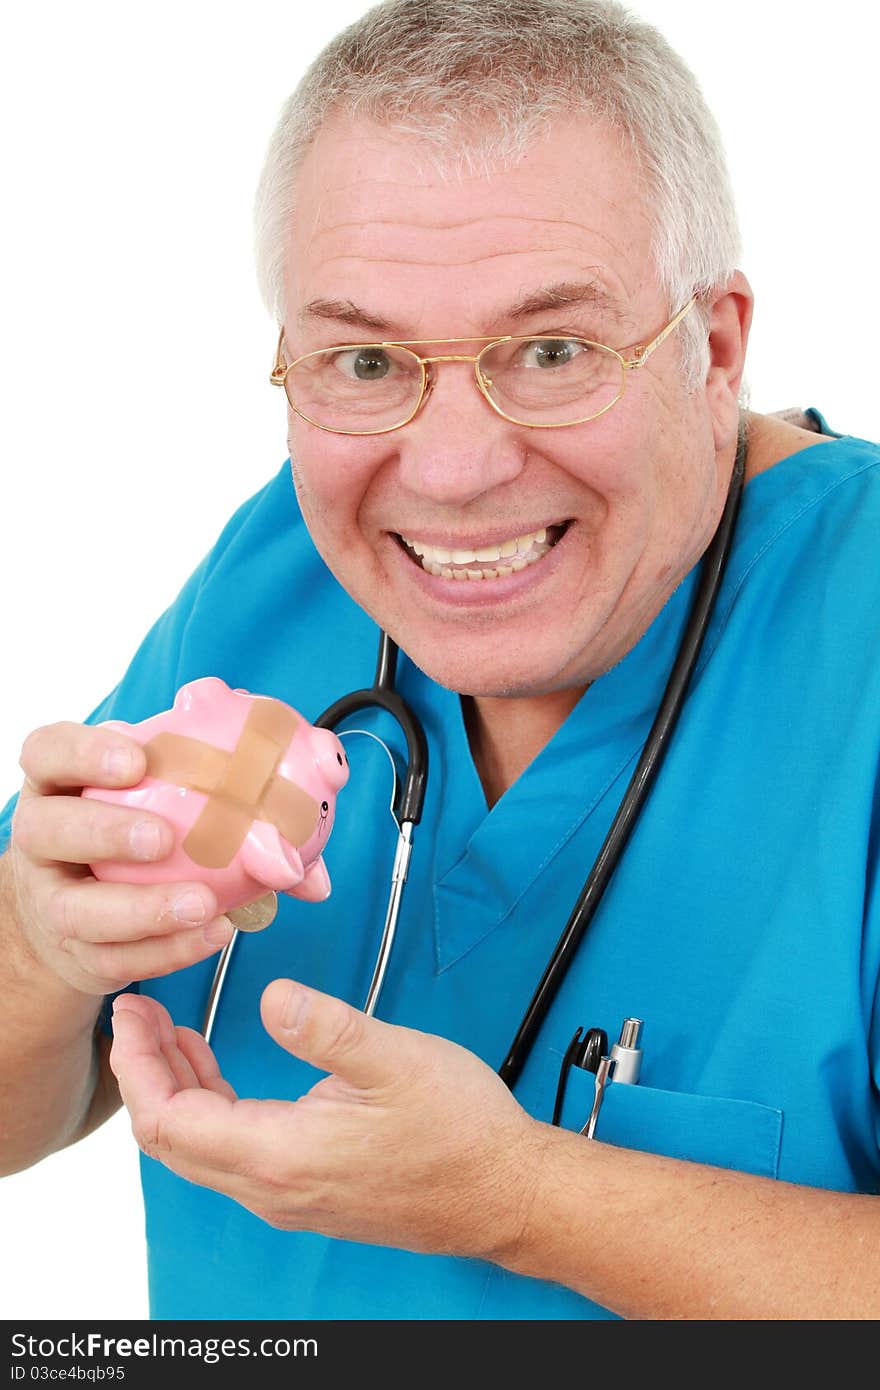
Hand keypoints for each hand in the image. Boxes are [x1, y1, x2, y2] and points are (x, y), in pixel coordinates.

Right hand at [9, 720, 232, 994]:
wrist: (88, 913)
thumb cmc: (137, 831)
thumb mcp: (166, 796)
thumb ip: (228, 796)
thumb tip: (306, 829)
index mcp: (60, 783)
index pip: (48, 752)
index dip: (83, 753)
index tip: (137, 760)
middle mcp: (41, 839)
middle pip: (45, 829)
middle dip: (105, 831)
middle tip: (163, 838)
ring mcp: (50, 900)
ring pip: (74, 910)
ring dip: (142, 909)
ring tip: (202, 903)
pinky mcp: (74, 954)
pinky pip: (114, 959)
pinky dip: (166, 951)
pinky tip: (211, 933)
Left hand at [109, 983, 547, 1259]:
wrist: (505, 1194)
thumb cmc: (460, 1132)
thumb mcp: (396, 1060)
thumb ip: (327, 1028)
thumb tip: (271, 998)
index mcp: (280, 1155)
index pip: (168, 1121)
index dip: (138, 1065)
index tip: (130, 1014)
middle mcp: (271, 1188)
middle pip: (169, 1140)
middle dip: (143, 1073)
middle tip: (137, 1013)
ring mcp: (287, 1195)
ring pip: (197, 1148)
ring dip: (173, 1088)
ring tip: (168, 1030)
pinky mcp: (305, 1190)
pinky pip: (229, 1152)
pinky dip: (207, 1105)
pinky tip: (216, 1066)